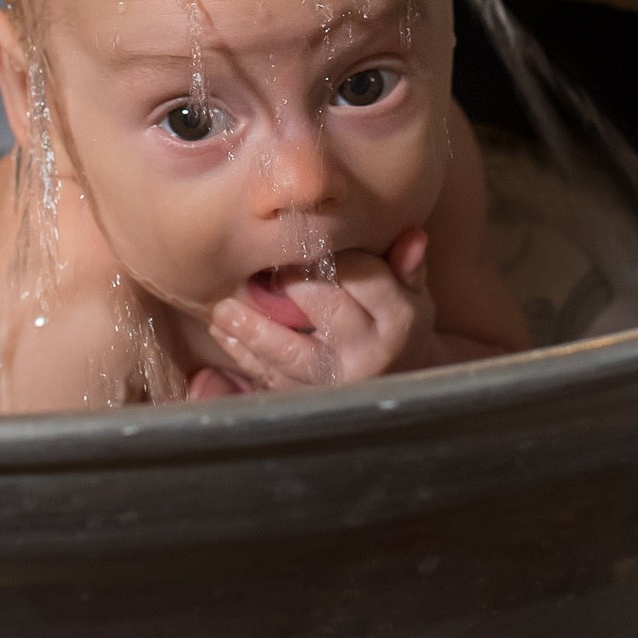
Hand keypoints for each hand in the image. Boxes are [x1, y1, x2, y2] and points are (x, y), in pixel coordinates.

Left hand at [207, 230, 436, 388]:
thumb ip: (408, 266)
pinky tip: (226, 335)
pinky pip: (274, 379)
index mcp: (399, 321)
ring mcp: (340, 383)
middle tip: (257, 268)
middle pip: (324, 309)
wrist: (403, 388)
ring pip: (290, 353)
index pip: (362, 277)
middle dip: (286, 286)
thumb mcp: (414, 297)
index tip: (300, 240)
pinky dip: (246, 357)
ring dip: (251, 329)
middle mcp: (371, 354)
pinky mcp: (315, 401)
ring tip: (223, 310)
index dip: (328, 256)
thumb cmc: (400, 328)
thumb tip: (413, 236)